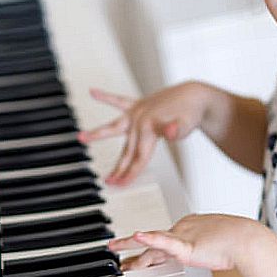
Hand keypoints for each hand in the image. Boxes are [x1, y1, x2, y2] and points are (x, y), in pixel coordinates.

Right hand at [77, 83, 210, 185]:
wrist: (195, 95)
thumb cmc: (190, 112)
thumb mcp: (187, 123)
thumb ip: (176, 130)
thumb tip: (172, 133)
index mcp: (148, 128)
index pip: (138, 156)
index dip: (130, 173)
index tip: (121, 185)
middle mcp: (139, 120)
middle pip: (126, 149)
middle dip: (118, 167)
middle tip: (107, 182)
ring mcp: (137, 112)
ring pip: (114, 126)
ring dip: (98, 133)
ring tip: (81, 137)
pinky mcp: (139, 105)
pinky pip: (119, 101)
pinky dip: (106, 97)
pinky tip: (94, 92)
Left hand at [107, 213, 259, 271]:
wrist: (247, 240)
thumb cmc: (239, 242)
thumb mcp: (218, 244)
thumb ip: (210, 248)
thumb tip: (212, 256)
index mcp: (189, 227)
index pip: (163, 239)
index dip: (147, 247)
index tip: (136, 252)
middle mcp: (182, 229)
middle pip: (151, 241)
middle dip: (131, 247)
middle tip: (114, 248)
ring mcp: (182, 237)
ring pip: (150, 245)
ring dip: (131, 250)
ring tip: (115, 250)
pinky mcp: (186, 247)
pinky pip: (164, 242)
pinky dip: (149, 239)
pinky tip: (137, 236)